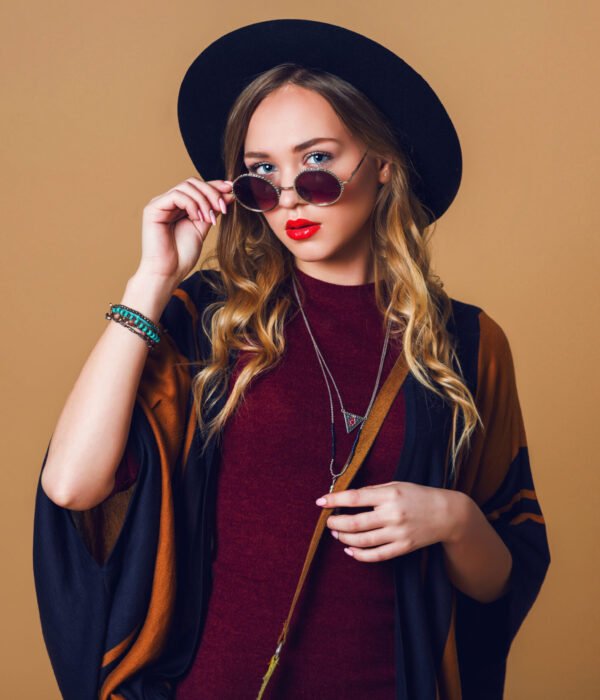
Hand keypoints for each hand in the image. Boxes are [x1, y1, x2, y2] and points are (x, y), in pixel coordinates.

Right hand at [137, 177, 235, 286]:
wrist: (168, 272)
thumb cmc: (182, 255)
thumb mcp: (203, 228)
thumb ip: (212, 210)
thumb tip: (229, 194)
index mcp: (180, 206)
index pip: (198, 187)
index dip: (215, 185)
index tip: (231, 188)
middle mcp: (169, 202)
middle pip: (192, 183)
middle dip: (211, 192)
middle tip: (223, 207)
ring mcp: (160, 204)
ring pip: (186, 186)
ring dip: (203, 200)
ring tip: (209, 219)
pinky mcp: (153, 208)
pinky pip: (176, 195)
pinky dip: (191, 204)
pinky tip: (197, 218)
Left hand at [316, 481, 466, 561]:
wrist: (447, 514)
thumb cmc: (418, 496)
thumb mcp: (396, 485)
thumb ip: (373, 491)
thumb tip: (348, 497)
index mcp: (390, 494)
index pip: (355, 497)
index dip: (335, 500)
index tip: (321, 502)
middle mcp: (393, 514)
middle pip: (355, 523)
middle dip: (336, 524)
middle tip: (328, 522)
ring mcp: (398, 533)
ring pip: (363, 541)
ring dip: (344, 539)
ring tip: (337, 535)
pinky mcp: (403, 547)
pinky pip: (376, 555)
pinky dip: (360, 555)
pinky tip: (350, 550)